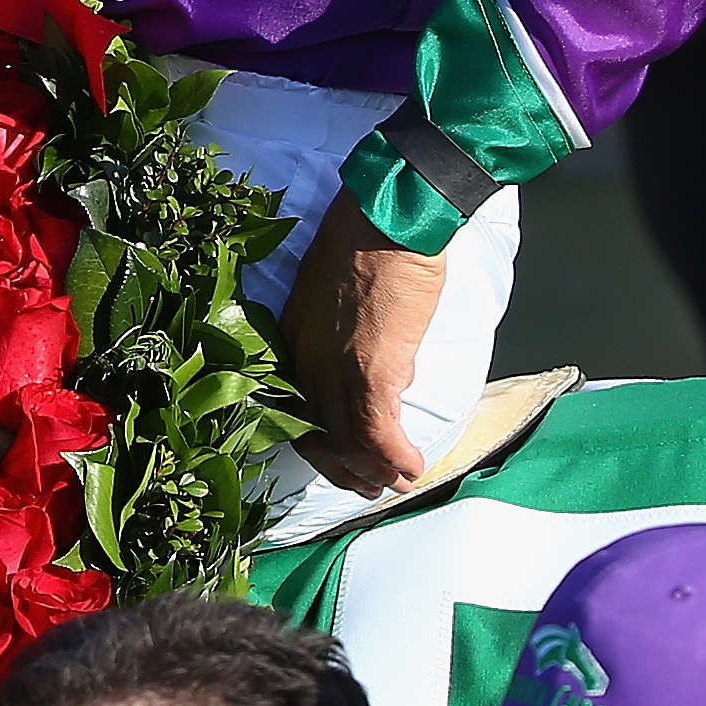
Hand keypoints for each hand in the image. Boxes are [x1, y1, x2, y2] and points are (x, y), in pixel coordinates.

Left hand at [281, 196, 447, 494]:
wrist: (386, 218)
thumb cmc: (366, 239)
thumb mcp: (332, 290)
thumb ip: (343, 332)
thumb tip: (380, 363)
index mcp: (293, 340)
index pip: (295, 407)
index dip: (317, 441)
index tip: (338, 458)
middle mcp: (306, 361)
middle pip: (316, 434)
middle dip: (343, 469)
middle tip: (368, 487)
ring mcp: (337, 369)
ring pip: (347, 442)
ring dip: (374, 471)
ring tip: (398, 484)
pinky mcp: (373, 371)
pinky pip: (378, 433)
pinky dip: (395, 458)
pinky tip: (412, 468)